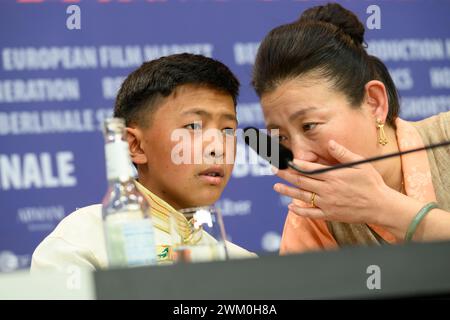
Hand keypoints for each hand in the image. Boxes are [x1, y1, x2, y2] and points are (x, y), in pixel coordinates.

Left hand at [273, 140, 390, 224]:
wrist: (380, 206)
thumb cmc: (371, 183)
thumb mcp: (360, 164)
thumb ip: (343, 154)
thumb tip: (330, 143)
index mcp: (333, 176)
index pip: (309, 169)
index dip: (296, 164)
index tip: (286, 160)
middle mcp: (327, 190)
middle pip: (301, 181)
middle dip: (286, 175)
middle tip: (274, 170)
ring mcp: (327, 203)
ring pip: (302, 197)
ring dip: (287, 191)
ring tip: (276, 186)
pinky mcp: (329, 215)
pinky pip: (310, 213)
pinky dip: (299, 210)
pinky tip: (290, 207)